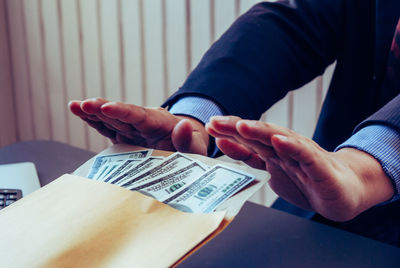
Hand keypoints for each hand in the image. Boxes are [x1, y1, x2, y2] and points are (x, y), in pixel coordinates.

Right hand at [69, 98, 208, 154]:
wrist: (186, 145)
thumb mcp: (196, 146)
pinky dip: (93, 121)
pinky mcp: (124, 136)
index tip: (108, 107)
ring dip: (93, 112)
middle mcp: (142, 122)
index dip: (122, 111)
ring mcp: (131, 129)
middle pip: (120, 114)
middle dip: (102, 109)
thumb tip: (185, 124)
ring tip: (74, 105)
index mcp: (159, 123)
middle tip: (84, 104)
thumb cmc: (191, 147)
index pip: (139, 115)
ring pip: (110, 118)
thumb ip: (188, 139)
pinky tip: (78, 111)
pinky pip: (107, 128)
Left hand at [206, 116, 393, 220]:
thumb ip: (249, 158)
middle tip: (215, 122)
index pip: (247, 138)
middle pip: (258, 135)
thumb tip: (222, 144)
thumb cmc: (306, 179)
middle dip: (236, 127)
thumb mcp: (271, 169)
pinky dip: (291, 146)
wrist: (344, 190)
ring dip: (260, 131)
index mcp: (272, 150)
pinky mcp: (319, 166)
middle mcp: (284, 147)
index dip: (228, 132)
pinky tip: (279, 140)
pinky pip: (304, 155)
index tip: (208, 126)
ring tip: (242, 126)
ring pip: (279, 140)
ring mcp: (301, 155)